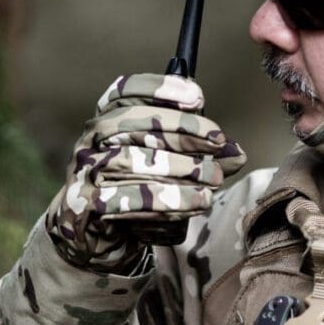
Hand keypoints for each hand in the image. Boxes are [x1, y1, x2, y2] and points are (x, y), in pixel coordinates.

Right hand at [45, 73, 246, 271]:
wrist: (93, 237)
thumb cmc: (132, 190)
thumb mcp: (164, 166)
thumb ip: (198, 156)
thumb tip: (236, 154)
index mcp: (107, 119)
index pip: (126, 91)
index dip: (160, 87)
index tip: (196, 96)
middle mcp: (92, 140)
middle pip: (135, 122)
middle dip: (182, 128)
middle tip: (218, 141)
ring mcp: (86, 171)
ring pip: (135, 160)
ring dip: (181, 168)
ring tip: (213, 178)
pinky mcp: (89, 203)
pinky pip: (132, 197)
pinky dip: (170, 200)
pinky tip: (197, 202)